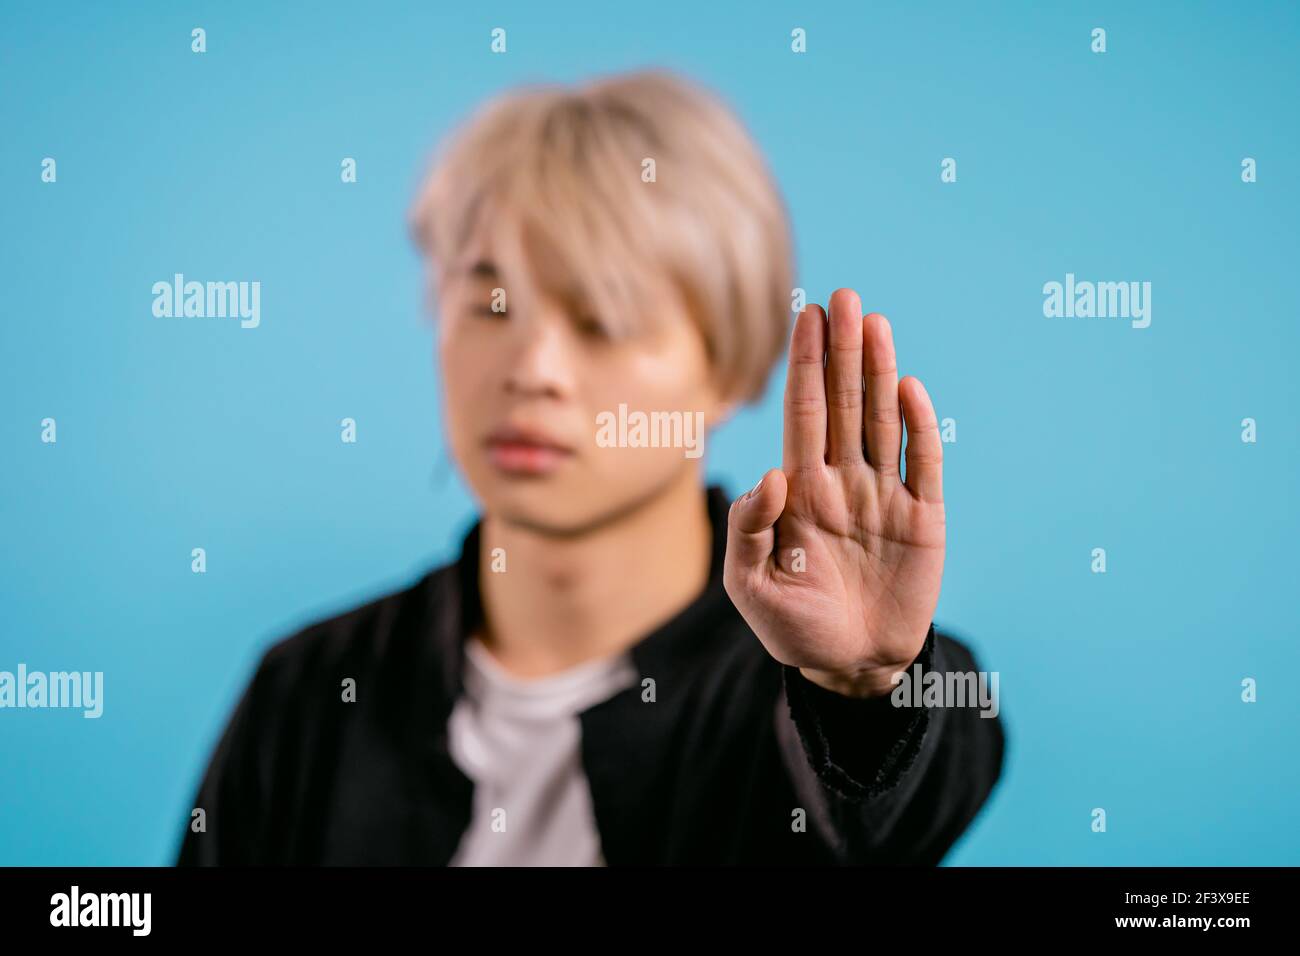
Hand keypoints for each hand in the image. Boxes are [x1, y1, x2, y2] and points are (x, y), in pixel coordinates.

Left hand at [723, 289, 945, 697]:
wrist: (850, 666)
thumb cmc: (792, 627)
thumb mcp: (751, 587)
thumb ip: (750, 531)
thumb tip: (771, 474)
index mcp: (800, 491)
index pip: (802, 415)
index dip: (805, 367)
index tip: (806, 317)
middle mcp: (842, 482)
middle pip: (843, 404)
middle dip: (841, 351)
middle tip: (842, 296)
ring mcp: (883, 496)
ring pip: (881, 422)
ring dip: (878, 372)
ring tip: (873, 322)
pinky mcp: (923, 520)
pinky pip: (922, 464)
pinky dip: (918, 427)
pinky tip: (907, 387)